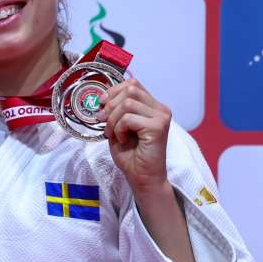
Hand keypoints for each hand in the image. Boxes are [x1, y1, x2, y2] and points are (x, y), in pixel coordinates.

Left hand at [103, 79, 173, 194]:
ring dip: (113, 119)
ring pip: (127, 103)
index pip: (133, 84)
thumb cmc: (131, 155)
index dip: (113, 91)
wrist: (142, 177)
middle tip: (104, 123)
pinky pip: (128, 118)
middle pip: (130, 89)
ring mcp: (161, 117)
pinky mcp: (158, 127)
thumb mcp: (118, 127)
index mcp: (152, 106)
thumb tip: (102, 98)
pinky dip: (119, 129)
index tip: (101, 105)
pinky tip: (122, 140)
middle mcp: (160, 109)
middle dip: (111, 105)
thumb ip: (115, 111)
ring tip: (114, 134)